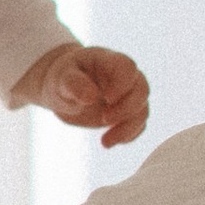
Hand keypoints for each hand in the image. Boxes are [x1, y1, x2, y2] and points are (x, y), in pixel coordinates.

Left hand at [16, 42, 149, 147]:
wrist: (63, 89)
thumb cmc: (63, 78)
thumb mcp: (62, 79)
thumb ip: (75, 84)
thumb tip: (91, 97)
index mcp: (109, 61)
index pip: (127, 67)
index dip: (123, 84)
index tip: (107, 99)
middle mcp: (124, 77)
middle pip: (141, 90)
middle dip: (127, 109)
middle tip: (104, 120)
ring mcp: (127, 96)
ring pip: (142, 110)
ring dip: (128, 128)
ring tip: (105, 142)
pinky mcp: (126, 114)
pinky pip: (137, 125)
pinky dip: (128, 135)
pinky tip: (110, 142)